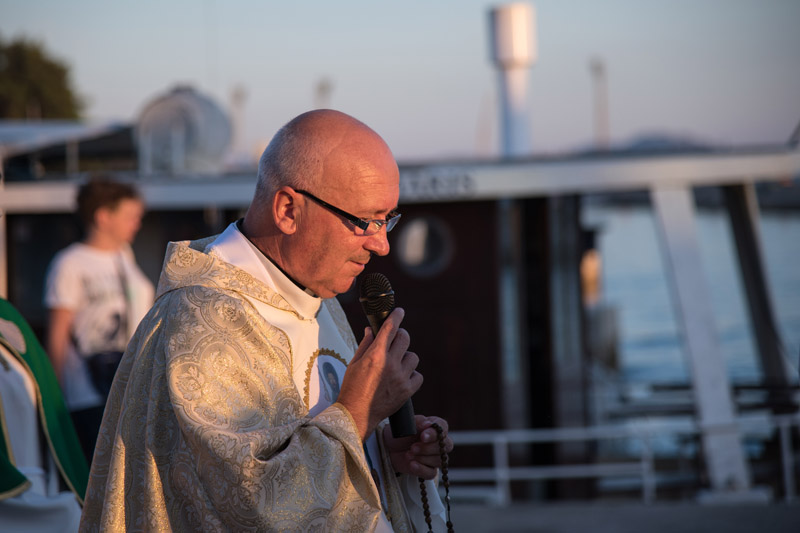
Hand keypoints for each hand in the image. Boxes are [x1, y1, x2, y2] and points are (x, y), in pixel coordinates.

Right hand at [337, 308, 422, 439]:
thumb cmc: (352, 388)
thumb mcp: (354, 363)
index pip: (390, 328)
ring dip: (406, 357)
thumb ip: (366, 344)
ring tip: (396, 364)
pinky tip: (402, 377)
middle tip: (395, 341)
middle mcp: (390, 364)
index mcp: (376, 355)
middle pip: (405, 338)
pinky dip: (412, 374)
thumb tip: (372, 330)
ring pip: (413, 356)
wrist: (356, 414)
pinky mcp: (407, 391)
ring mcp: (401, 378)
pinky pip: (418, 375)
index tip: (400, 311)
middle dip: (400, 336)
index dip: (396, 316)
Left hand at [384, 415, 453, 479]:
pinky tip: (412, 465)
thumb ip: (418, 422)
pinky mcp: (428, 469)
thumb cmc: (398, 434)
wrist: (387, 449)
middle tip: (413, 447)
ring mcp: (434, 457)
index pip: (442, 428)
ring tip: (408, 455)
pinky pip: (432, 473)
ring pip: (439, 460)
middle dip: (428, 448)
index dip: (434, 433)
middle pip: (445, 446)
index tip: (422, 436)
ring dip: (422, 458)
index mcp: (434, 427)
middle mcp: (437, 442)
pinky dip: (421, 469)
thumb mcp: (405, 425)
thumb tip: (428, 423)